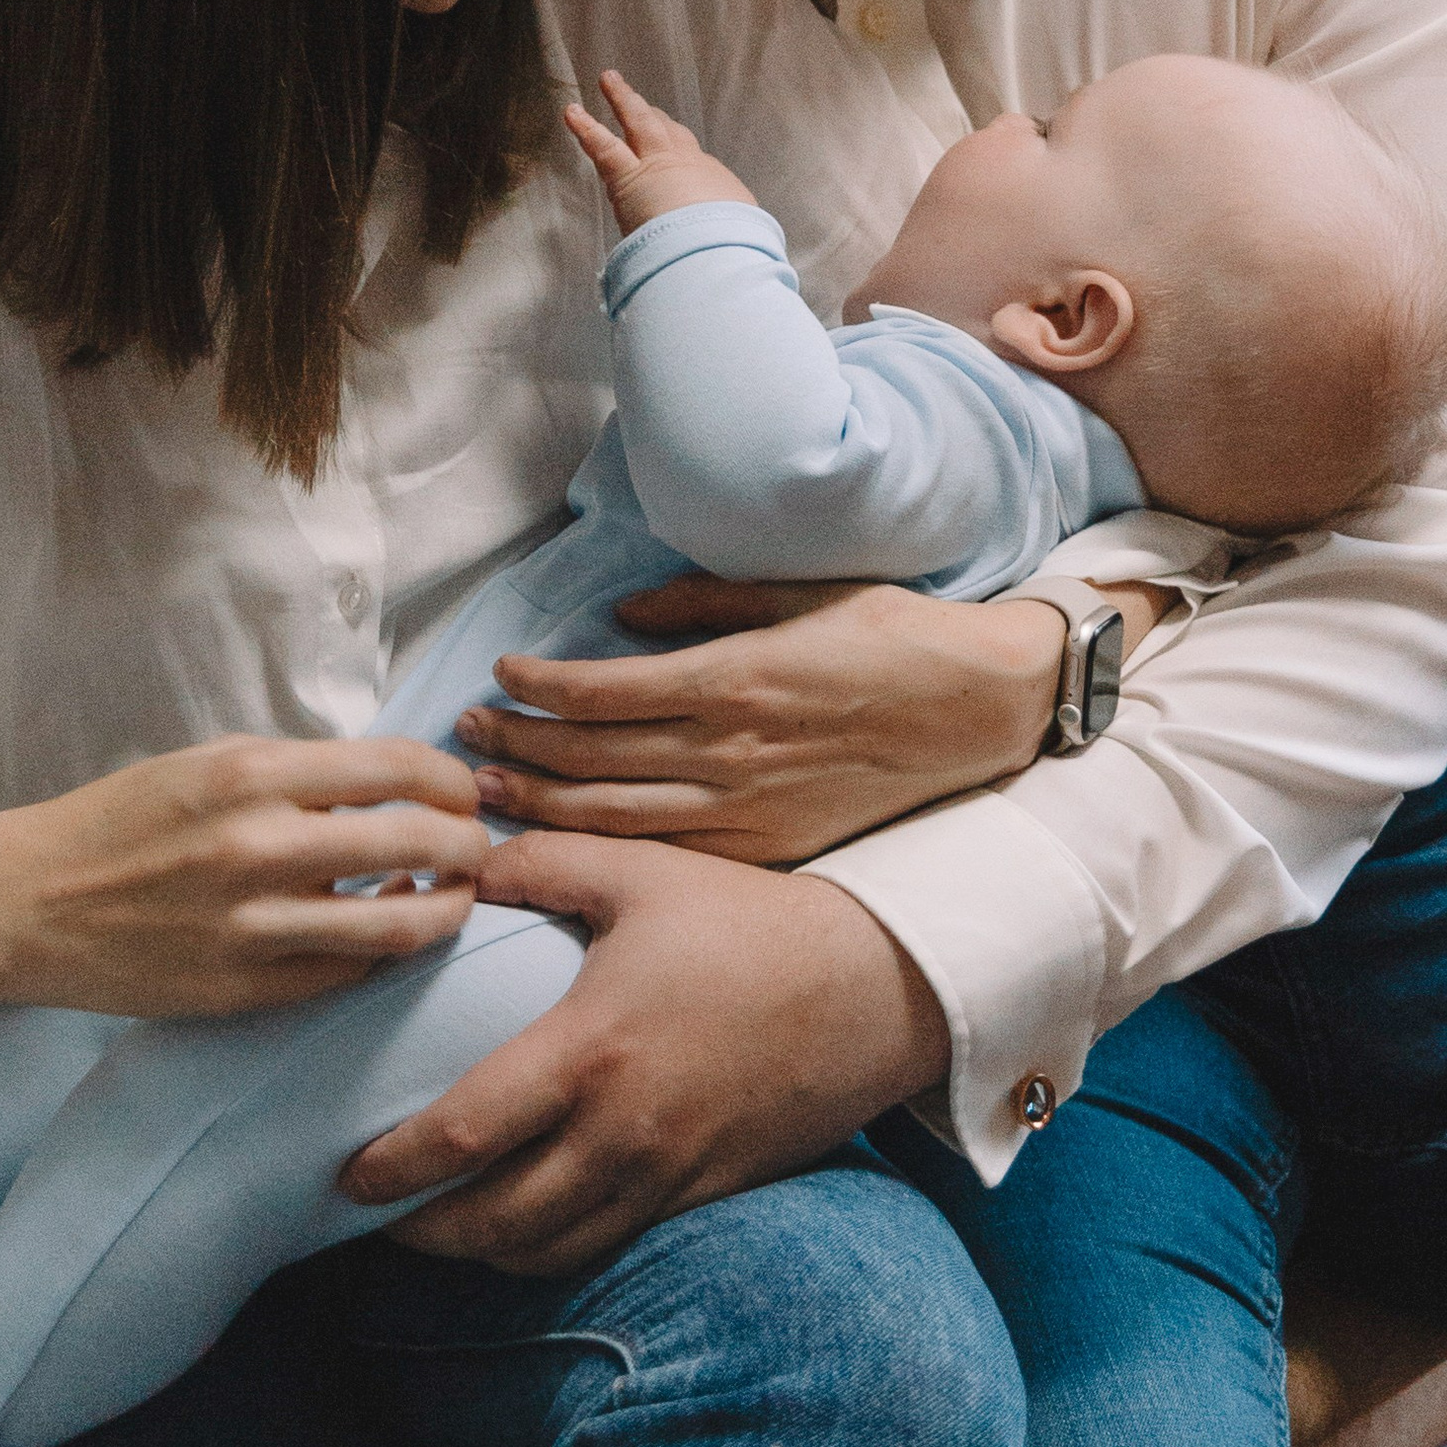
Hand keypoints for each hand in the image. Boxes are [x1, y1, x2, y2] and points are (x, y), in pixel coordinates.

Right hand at [0, 738, 490, 1032]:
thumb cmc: (119, 824)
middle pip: (419, 843)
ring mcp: (252, 927)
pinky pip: (347, 976)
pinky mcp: (243, 990)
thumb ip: (298, 772)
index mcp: (250, 774)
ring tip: (451, 899)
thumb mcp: (205, 764)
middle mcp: (258, 847)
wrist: (27, 905)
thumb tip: (395, 781)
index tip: (463, 792)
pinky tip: (383, 934)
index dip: (452, 780)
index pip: (398, 768)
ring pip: (399, 927)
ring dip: (446, 911)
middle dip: (470, 846)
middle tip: (476, 849)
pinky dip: (382, 955)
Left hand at [339, 832, 950, 1272]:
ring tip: (441, 1223)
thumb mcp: (640, 871)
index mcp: (590, 1051)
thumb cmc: (750, 922)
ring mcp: (664, 1174)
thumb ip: (538, 864)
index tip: (345, 1173)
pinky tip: (525, 1223)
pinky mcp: (701, 1193)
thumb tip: (458, 868)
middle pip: (491, 1223)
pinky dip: (549, 1249)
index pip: (462, 1135)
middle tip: (377, 1211)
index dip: (390, 1168)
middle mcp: (620, 1132)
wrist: (874, 987)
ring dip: (480, 1251)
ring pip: (546, 1251)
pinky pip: (606, 1245)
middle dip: (421, 1230)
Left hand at [456, 574, 1120, 859]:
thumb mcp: (801, 592)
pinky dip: (606, 849)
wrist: (981, 707)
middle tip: (465, 739)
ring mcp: (750, 808)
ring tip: (489, 793)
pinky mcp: (772, 844)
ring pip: (616, 816)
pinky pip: (669, 853)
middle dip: (516, 750)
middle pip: (590, 759)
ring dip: (542, 804)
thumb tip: (623, 618)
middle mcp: (730, 750)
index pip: (600, 690)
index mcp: (733, 677)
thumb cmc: (894, 634)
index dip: (536, 687)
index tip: (499, 675)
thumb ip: (704, 605)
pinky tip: (567, 840)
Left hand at [563, 67, 760, 231]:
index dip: (680, 149)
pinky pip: (602, 146)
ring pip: (637, 123)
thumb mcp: (741, 231)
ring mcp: (656, 163)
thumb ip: (729, 226)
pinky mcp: (627, 177)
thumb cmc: (731, 245)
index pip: (692, 159)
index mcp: (713, 181)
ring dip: (622, 100)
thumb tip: (735, 234)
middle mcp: (687, 163)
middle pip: (669, 131)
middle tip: (646, 104)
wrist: (716, 244)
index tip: (675, 145)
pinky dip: (585, 127)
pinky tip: (571, 112)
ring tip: (608, 80)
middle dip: (656, 115)